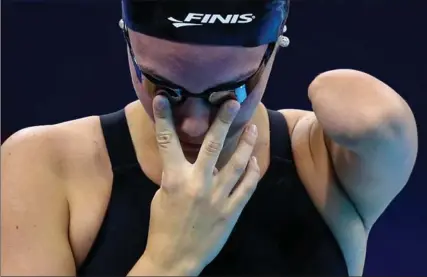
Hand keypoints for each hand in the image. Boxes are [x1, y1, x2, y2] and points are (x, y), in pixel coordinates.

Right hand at [143, 96, 259, 274]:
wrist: (174, 258)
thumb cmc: (163, 226)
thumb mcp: (161, 195)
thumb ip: (174, 174)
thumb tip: (186, 159)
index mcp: (174, 178)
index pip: (167, 140)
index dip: (164, 116)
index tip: (163, 97)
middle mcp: (198, 183)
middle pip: (212, 145)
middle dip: (222, 120)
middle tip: (232, 101)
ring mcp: (217, 197)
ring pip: (237, 164)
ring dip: (246, 144)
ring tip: (252, 128)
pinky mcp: (231, 211)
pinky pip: (246, 187)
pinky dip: (251, 172)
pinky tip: (254, 161)